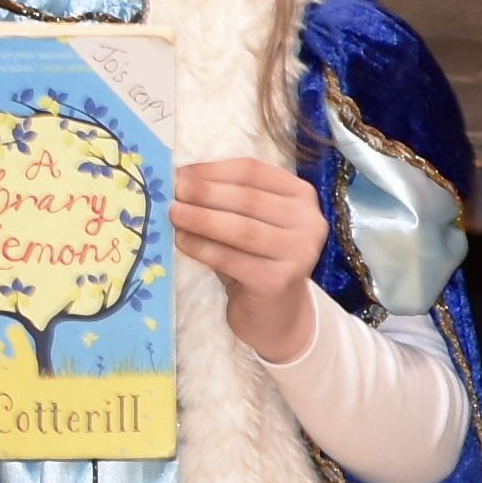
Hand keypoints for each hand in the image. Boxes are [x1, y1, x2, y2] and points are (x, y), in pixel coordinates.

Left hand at [172, 157, 330, 362]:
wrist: (275, 311)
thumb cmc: (256, 258)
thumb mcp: (249, 220)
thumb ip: (227, 199)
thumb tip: (180, 179)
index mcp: (302, 196)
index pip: (254, 172)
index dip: (213, 170)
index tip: (180, 172)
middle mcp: (309, 221)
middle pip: (249, 198)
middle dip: (205, 193)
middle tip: (172, 191)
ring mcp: (298, 253)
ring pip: (242, 229)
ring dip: (201, 219)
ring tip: (172, 213)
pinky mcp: (278, 280)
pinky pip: (231, 259)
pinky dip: (202, 248)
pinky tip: (181, 241)